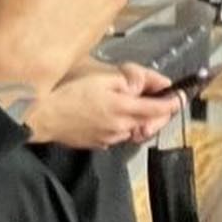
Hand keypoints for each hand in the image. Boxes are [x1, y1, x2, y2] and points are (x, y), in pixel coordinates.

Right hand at [27, 68, 180, 147]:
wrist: (40, 116)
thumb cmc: (67, 93)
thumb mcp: (102, 77)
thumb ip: (129, 80)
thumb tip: (149, 85)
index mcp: (125, 109)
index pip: (160, 108)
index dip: (173, 101)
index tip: (181, 96)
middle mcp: (121, 128)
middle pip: (150, 123)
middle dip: (158, 113)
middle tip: (159, 100)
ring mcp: (108, 138)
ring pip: (132, 129)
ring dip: (137, 119)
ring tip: (128, 106)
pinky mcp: (96, 143)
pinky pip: (115, 135)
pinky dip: (119, 126)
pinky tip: (107, 116)